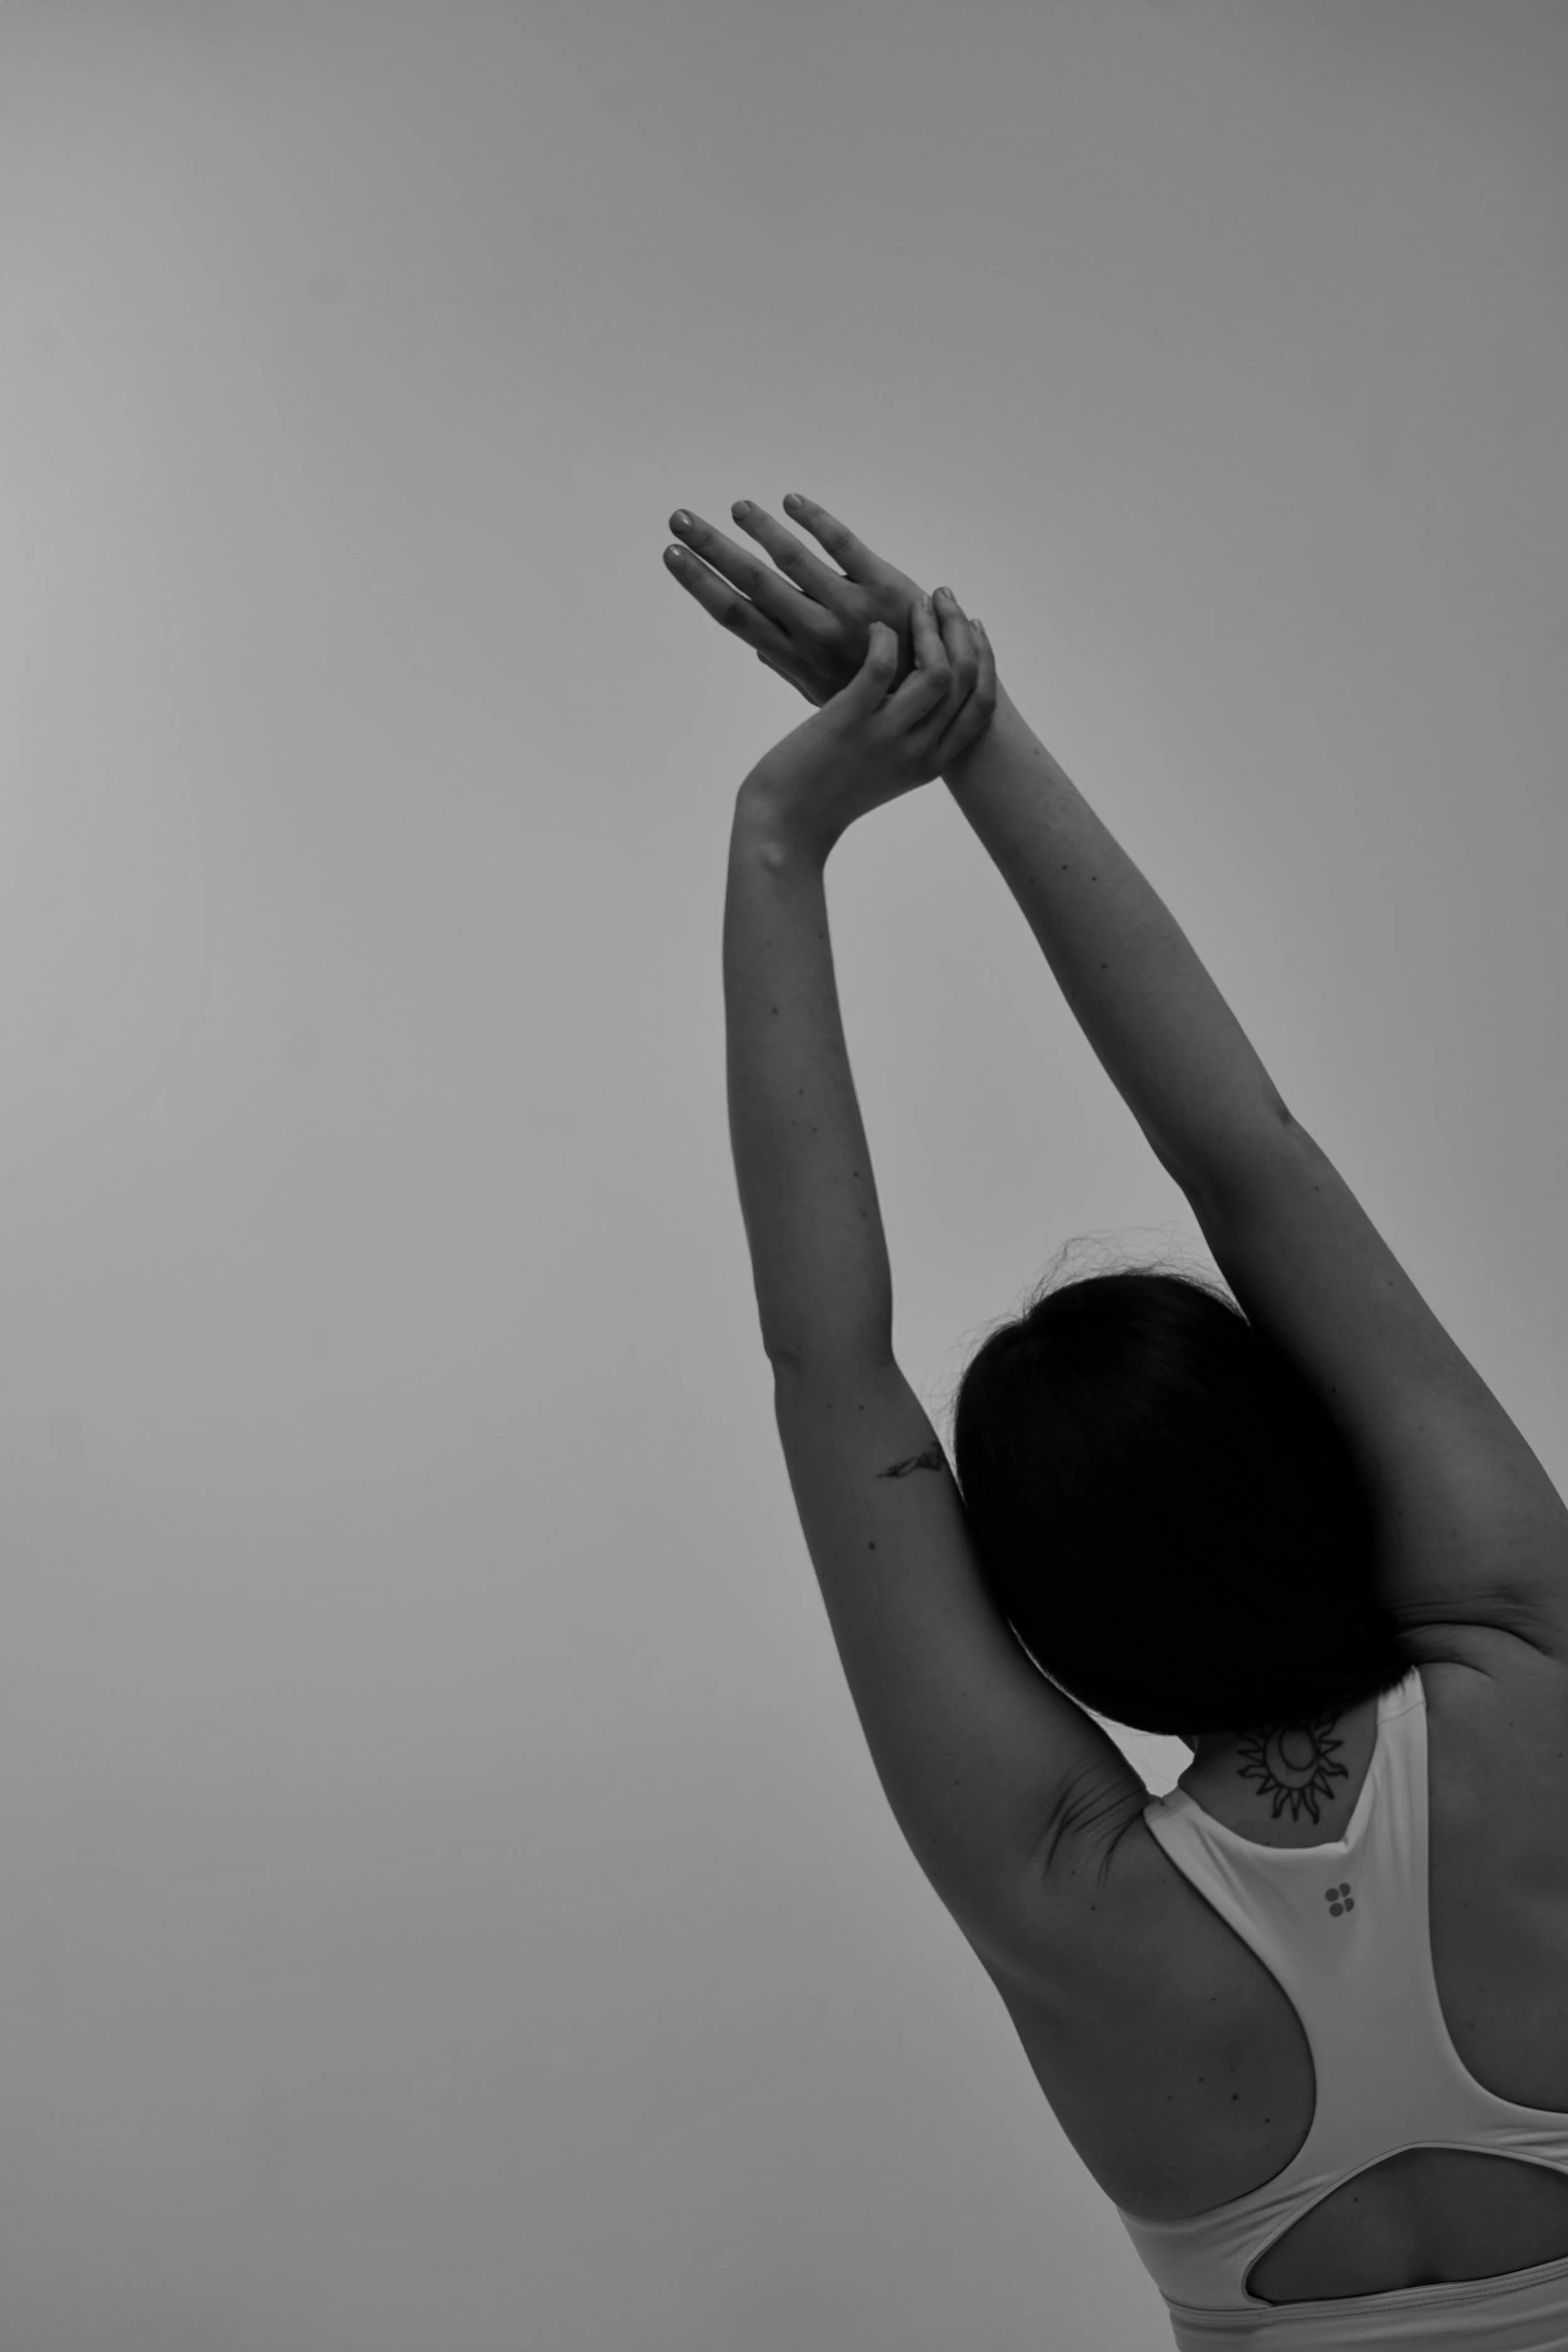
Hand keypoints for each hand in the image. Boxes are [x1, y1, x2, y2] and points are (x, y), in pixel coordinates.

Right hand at [664, 492, 930, 706]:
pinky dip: (816, 519)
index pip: (736, 616)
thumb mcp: (826, 697)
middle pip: (752, 583)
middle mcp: (816, 634)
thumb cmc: (876, 702)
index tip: (671, 556)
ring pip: (794, 560)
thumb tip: (759, 647)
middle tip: (679, 518)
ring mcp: (851, 609)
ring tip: (735, 507)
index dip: (700, 584)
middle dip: (712, 548)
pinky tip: (790, 500)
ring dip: (760, 528)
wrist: (940, 707)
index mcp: (796, 658)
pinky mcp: (885, 586)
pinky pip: (844, 545)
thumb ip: (792, 669)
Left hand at [739, 586, 994, 857]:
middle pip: (966, 681)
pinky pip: (881, 667)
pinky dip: (884, 639)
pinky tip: (876, 629)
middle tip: (943, 598)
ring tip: (915, 605)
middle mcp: (918, 751)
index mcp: (931, 764)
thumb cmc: (827, 796)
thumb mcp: (883, 772)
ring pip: (937, 672)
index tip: (974, 628)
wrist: (786, 825)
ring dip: (930, 629)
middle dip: (962, 630)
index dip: (985, 660)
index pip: (981, 706)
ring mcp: (885, 738)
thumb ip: (906, 738)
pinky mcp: (848, 722)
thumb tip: (911, 694)